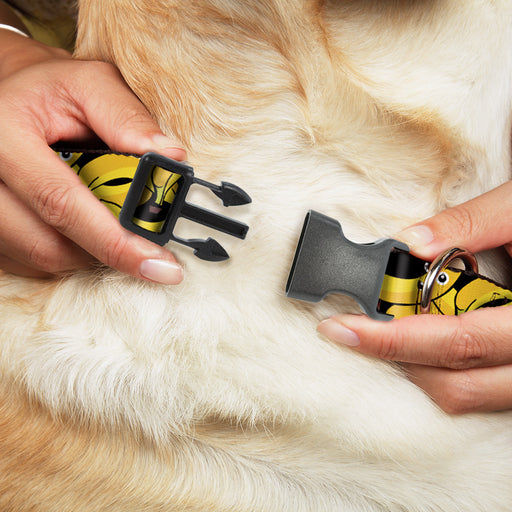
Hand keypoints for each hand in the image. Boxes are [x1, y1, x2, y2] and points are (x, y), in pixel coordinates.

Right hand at [0, 31, 185, 282]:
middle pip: (49, 245)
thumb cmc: (51, 90)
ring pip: (42, 258)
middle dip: (108, 252)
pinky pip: (31, 261)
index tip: (160, 266)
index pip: (61, 203)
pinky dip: (69, 252)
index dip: (115, 242)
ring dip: (89, 252)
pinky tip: (83, 227)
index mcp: (3, 135)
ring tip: (111, 223)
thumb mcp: (91, 84)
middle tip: (149, 250)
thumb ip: (128, 117)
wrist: (8, 97)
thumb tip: (171, 157)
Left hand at [318, 180, 511, 413]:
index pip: (456, 341)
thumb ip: (471, 223)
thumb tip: (412, 242)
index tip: (343, 328)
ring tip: (386, 330)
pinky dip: (444, 369)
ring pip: (468, 395)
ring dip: (418, 367)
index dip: (392, 339)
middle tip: (352, 329)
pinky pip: (482, 390)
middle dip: (395, 356)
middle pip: (456, 382)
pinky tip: (425, 337)